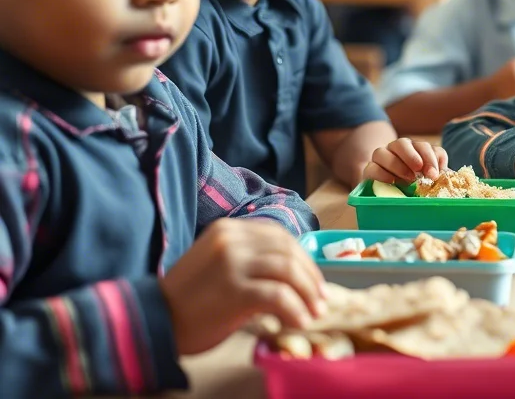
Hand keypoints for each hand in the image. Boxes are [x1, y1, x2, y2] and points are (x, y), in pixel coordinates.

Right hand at [160, 219, 326, 354]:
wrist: (154, 320)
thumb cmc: (189, 299)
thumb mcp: (221, 266)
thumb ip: (253, 262)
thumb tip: (297, 276)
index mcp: (229, 229)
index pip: (280, 237)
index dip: (304, 258)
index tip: (315, 280)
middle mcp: (231, 239)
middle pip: (288, 251)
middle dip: (311, 277)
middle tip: (322, 300)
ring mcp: (232, 263)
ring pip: (288, 270)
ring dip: (308, 294)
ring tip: (314, 313)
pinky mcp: (233, 290)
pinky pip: (278, 295)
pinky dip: (295, 310)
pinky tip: (299, 322)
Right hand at [364, 138, 447, 183]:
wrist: (390, 193)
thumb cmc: (414, 185)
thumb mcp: (427, 179)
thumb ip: (435, 172)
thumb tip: (444, 175)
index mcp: (413, 150)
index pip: (422, 147)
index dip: (430, 157)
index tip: (434, 174)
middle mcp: (396, 150)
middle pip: (401, 143)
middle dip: (412, 155)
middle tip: (419, 169)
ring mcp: (381, 159)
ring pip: (382, 152)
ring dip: (396, 164)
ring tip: (408, 178)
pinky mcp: (369, 171)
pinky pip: (371, 168)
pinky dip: (381, 174)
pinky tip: (391, 181)